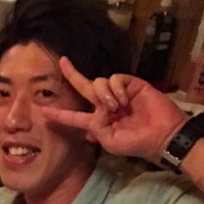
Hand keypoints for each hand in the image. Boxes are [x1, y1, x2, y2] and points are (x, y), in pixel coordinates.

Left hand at [41, 57, 188, 165]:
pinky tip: (124, 100)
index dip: (59, 113)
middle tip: (61, 61)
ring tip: (116, 108)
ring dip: (104, 95)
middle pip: (84, 86)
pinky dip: (116, 89)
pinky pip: (114, 79)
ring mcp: (118, 92)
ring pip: (98, 83)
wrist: (160, 134)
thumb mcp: (109, 141)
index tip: (43, 111)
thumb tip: (89, 116)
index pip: (74, 116)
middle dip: (72, 74)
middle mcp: (105, 104)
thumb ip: (95, 128)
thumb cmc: (135, 142)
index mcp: (97, 120)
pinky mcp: (131, 83)